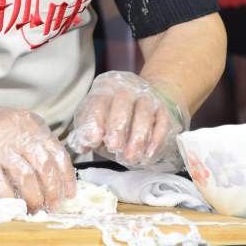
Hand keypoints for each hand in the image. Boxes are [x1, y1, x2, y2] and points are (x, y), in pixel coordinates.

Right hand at [0, 86, 75, 213]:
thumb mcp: (9, 131)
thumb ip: (30, 146)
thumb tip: (57, 179)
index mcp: (26, 120)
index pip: (55, 149)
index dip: (65, 175)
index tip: (69, 194)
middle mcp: (13, 128)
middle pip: (43, 165)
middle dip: (51, 192)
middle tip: (51, 209)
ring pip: (26, 178)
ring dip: (33, 201)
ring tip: (33, 213)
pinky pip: (0, 186)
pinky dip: (9, 201)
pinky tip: (12, 210)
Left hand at [67, 71, 188, 170]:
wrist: (142, 97)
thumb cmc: (112, 114)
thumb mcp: (95, 119)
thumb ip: (86, 132)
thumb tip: (83, 145)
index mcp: (105, 90)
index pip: (98, 101)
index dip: (95, 120)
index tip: (94, 139)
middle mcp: (126, 89)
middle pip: (122, 102)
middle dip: (117, 126)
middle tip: (114, 147)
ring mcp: (146, 97)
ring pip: (144, 112)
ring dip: (137, 136)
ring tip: (130, 157)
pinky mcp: (162, 108)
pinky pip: (162, 121)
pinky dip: (156, 138)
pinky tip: (149, 153)